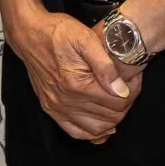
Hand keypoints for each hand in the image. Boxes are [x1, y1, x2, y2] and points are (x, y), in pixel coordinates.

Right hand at [10, 2, 135, 142]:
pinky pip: (75, 132)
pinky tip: (101, 124)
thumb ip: (106, 66)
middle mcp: (66, 101)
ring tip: (118, 104)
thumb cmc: (56, 33)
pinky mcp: (51, 108)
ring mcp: (57, 107)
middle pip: (109, 117)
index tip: (135, 81)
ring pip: (95, 129)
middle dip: (125, 105)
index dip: (133, 92)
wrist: (29, 34)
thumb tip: (121, 90)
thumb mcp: (86, 39)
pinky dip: (91, 132)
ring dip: (111, 120)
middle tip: (129, 90)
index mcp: (77, 85)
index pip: (117, 102)